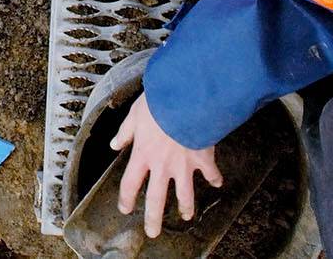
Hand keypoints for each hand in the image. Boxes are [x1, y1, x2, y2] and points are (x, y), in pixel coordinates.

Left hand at [113, 93, 222, 237]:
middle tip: (153, 232)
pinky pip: (211, 173)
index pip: (130, 183)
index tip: (125, 209)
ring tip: (187, 216)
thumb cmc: (158, 104)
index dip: (127, 198)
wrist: (185, 100)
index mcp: (143, 154)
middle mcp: (162, 165)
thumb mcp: (134, 115)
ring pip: (185, 194)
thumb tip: (114, 144)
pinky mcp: (203, 159)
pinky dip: (215, 178)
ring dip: (186, 207)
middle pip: (156, 199)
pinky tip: (218, 183)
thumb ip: (125, 132)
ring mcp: (184, 166)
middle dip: (154, 218)